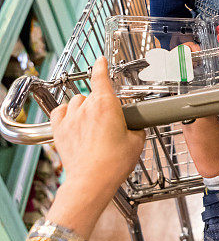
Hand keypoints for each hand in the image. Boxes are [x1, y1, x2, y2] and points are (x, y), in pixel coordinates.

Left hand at [50, 57, 145, 198]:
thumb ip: (136, 127)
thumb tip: (135, 126)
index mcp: (107, 105)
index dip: (101, 66)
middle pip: (93, 95)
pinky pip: (60, 111)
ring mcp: (71, 118)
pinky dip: (66, 113)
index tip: (101, 60)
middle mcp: (86, 107)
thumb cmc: (114, 163)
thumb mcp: (137, 142)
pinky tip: (73, 120)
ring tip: (92, 123)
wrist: (92, 181)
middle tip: (109, 120)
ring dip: (84, 107)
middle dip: (101, 103)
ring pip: (76, 102)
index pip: (100, 77)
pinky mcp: (59, 130)